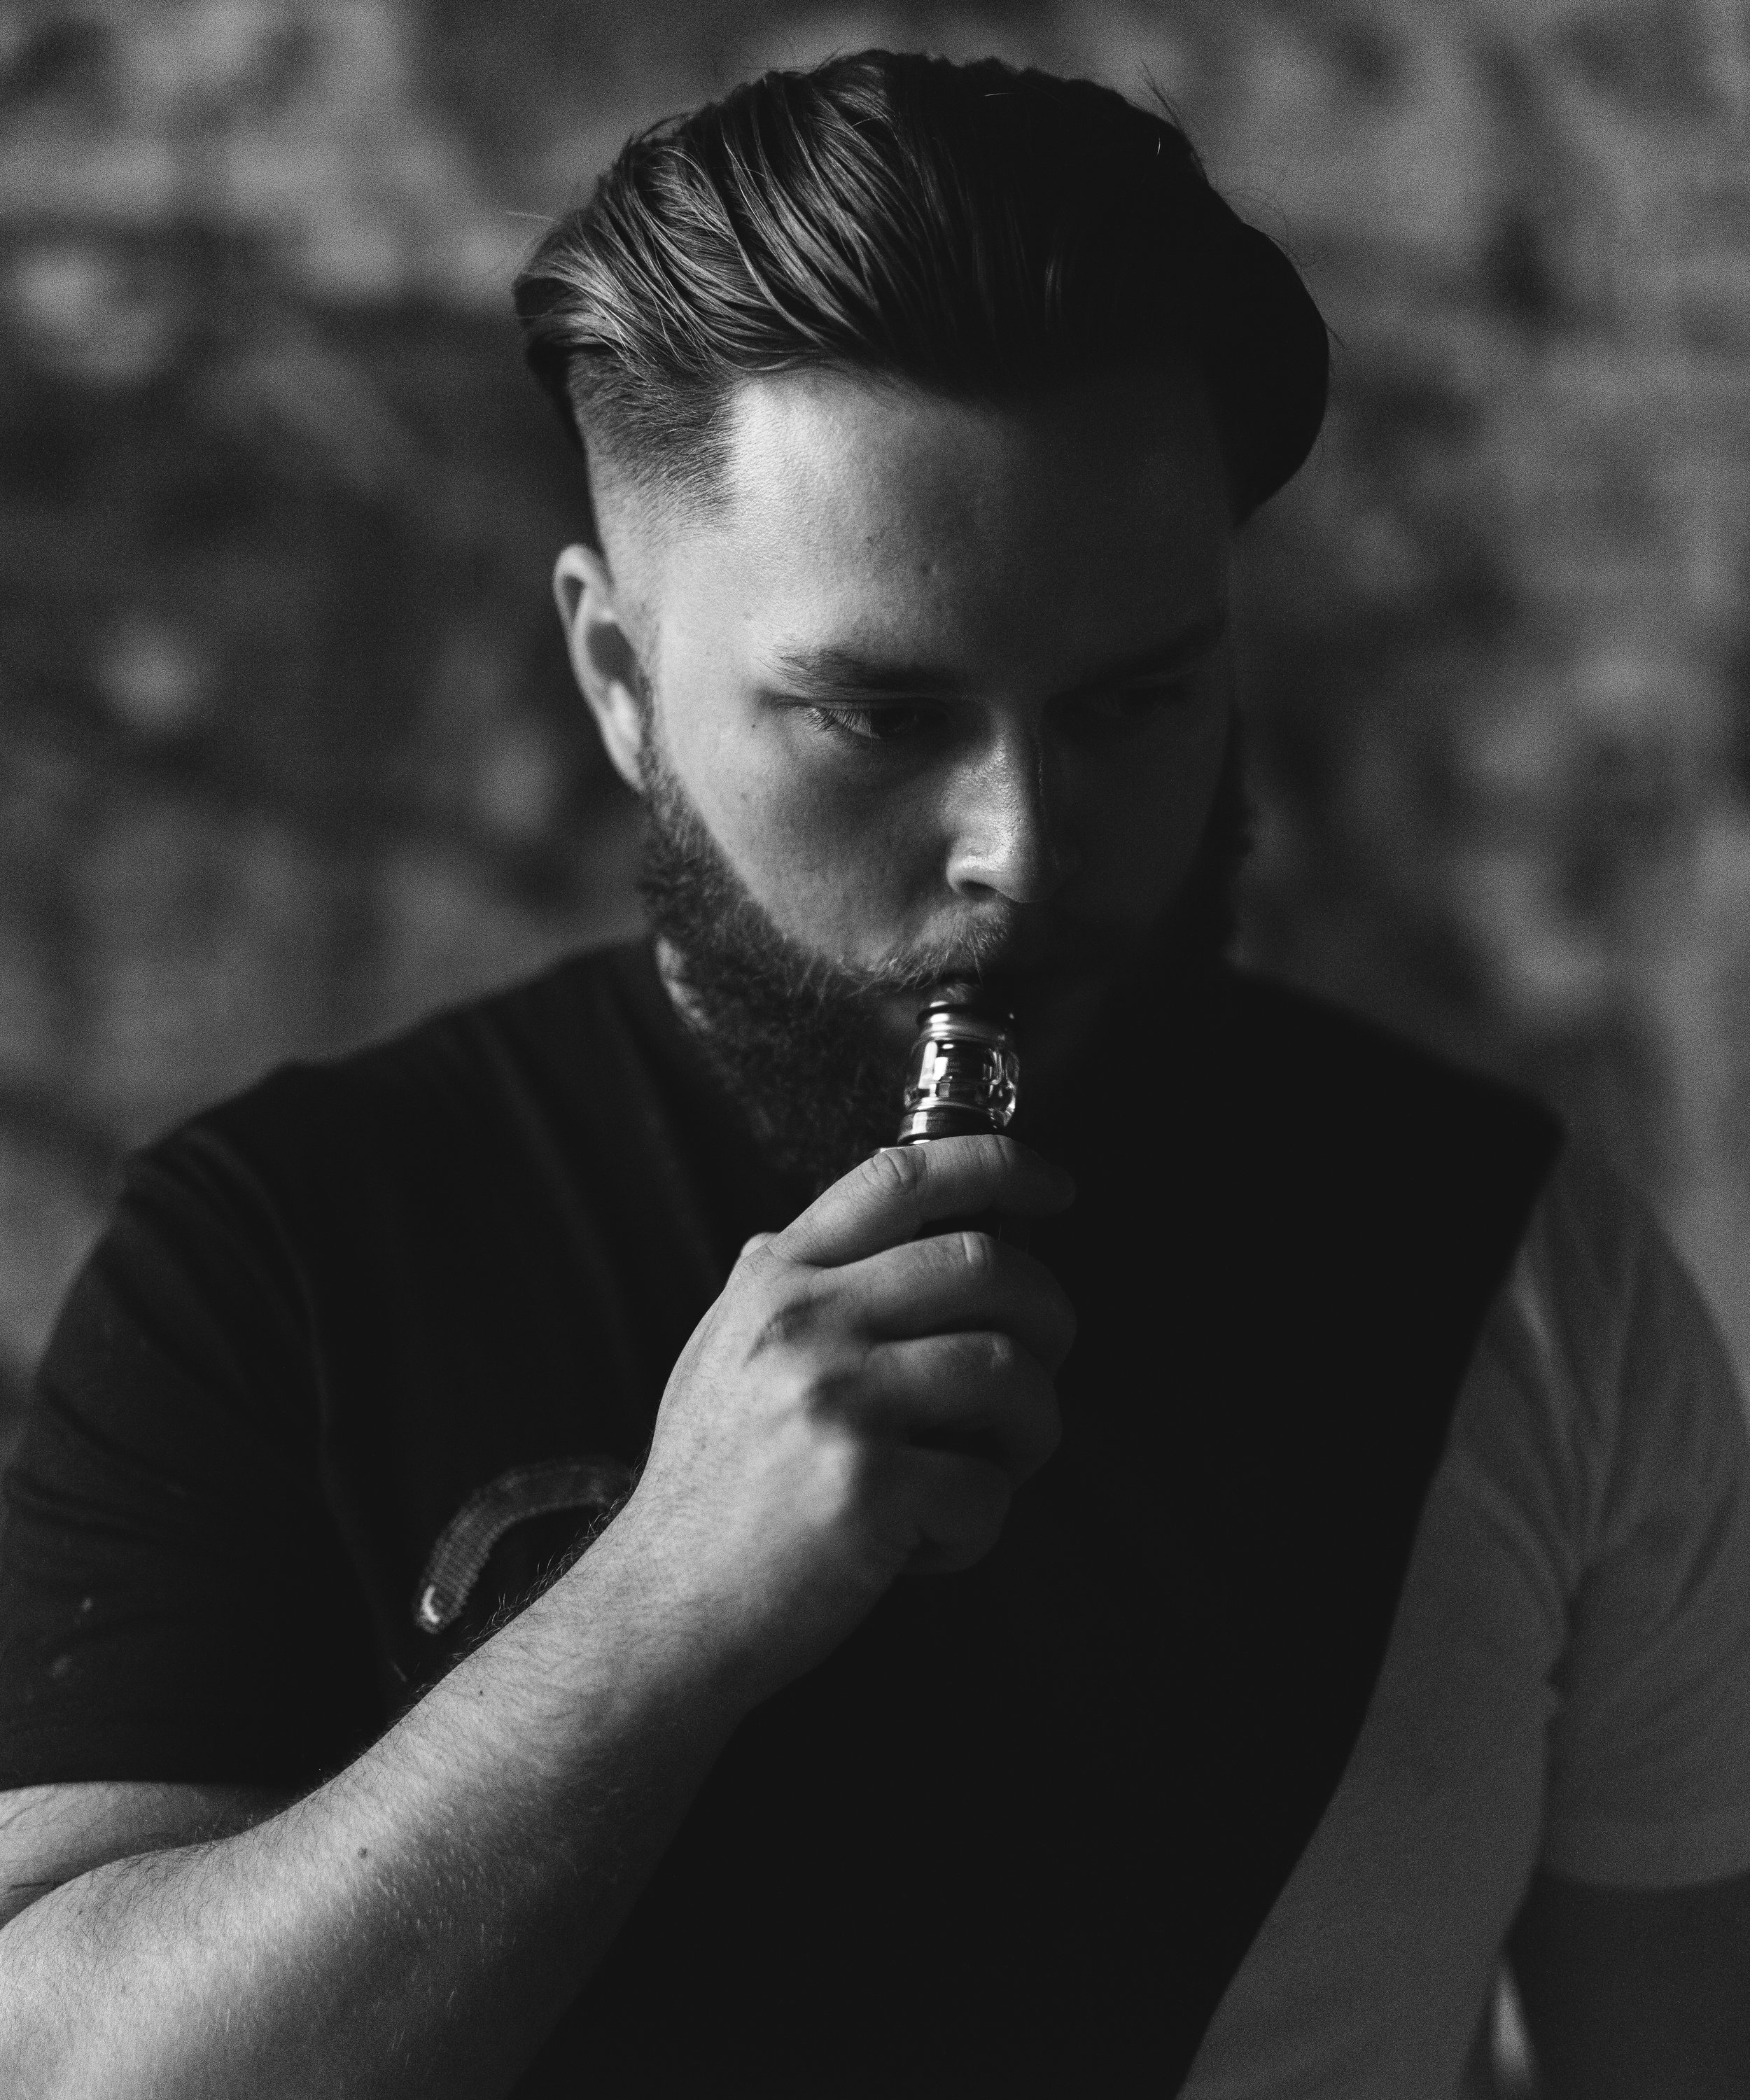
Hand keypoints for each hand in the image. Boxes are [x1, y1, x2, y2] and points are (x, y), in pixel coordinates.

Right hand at [606, 1136, 1075, 1705]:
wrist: (660, 1610)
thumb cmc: (705, 1492)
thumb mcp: (717, 1354)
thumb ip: (770, 1288)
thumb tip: (803, 1228)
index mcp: (776, 1281)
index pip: (901, 1175)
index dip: (997, 1163)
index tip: (1052, 1185)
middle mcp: (804, 1323)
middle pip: (986, 1265)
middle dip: (1050, 1314)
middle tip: (1046, 1361)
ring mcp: (836, 1400)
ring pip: (1010, 1373)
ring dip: (1034, 1427)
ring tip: (996, 1464)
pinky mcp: (868, 1487)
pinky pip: (988, 1487)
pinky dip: (983, 1524)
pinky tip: (932, 1541)